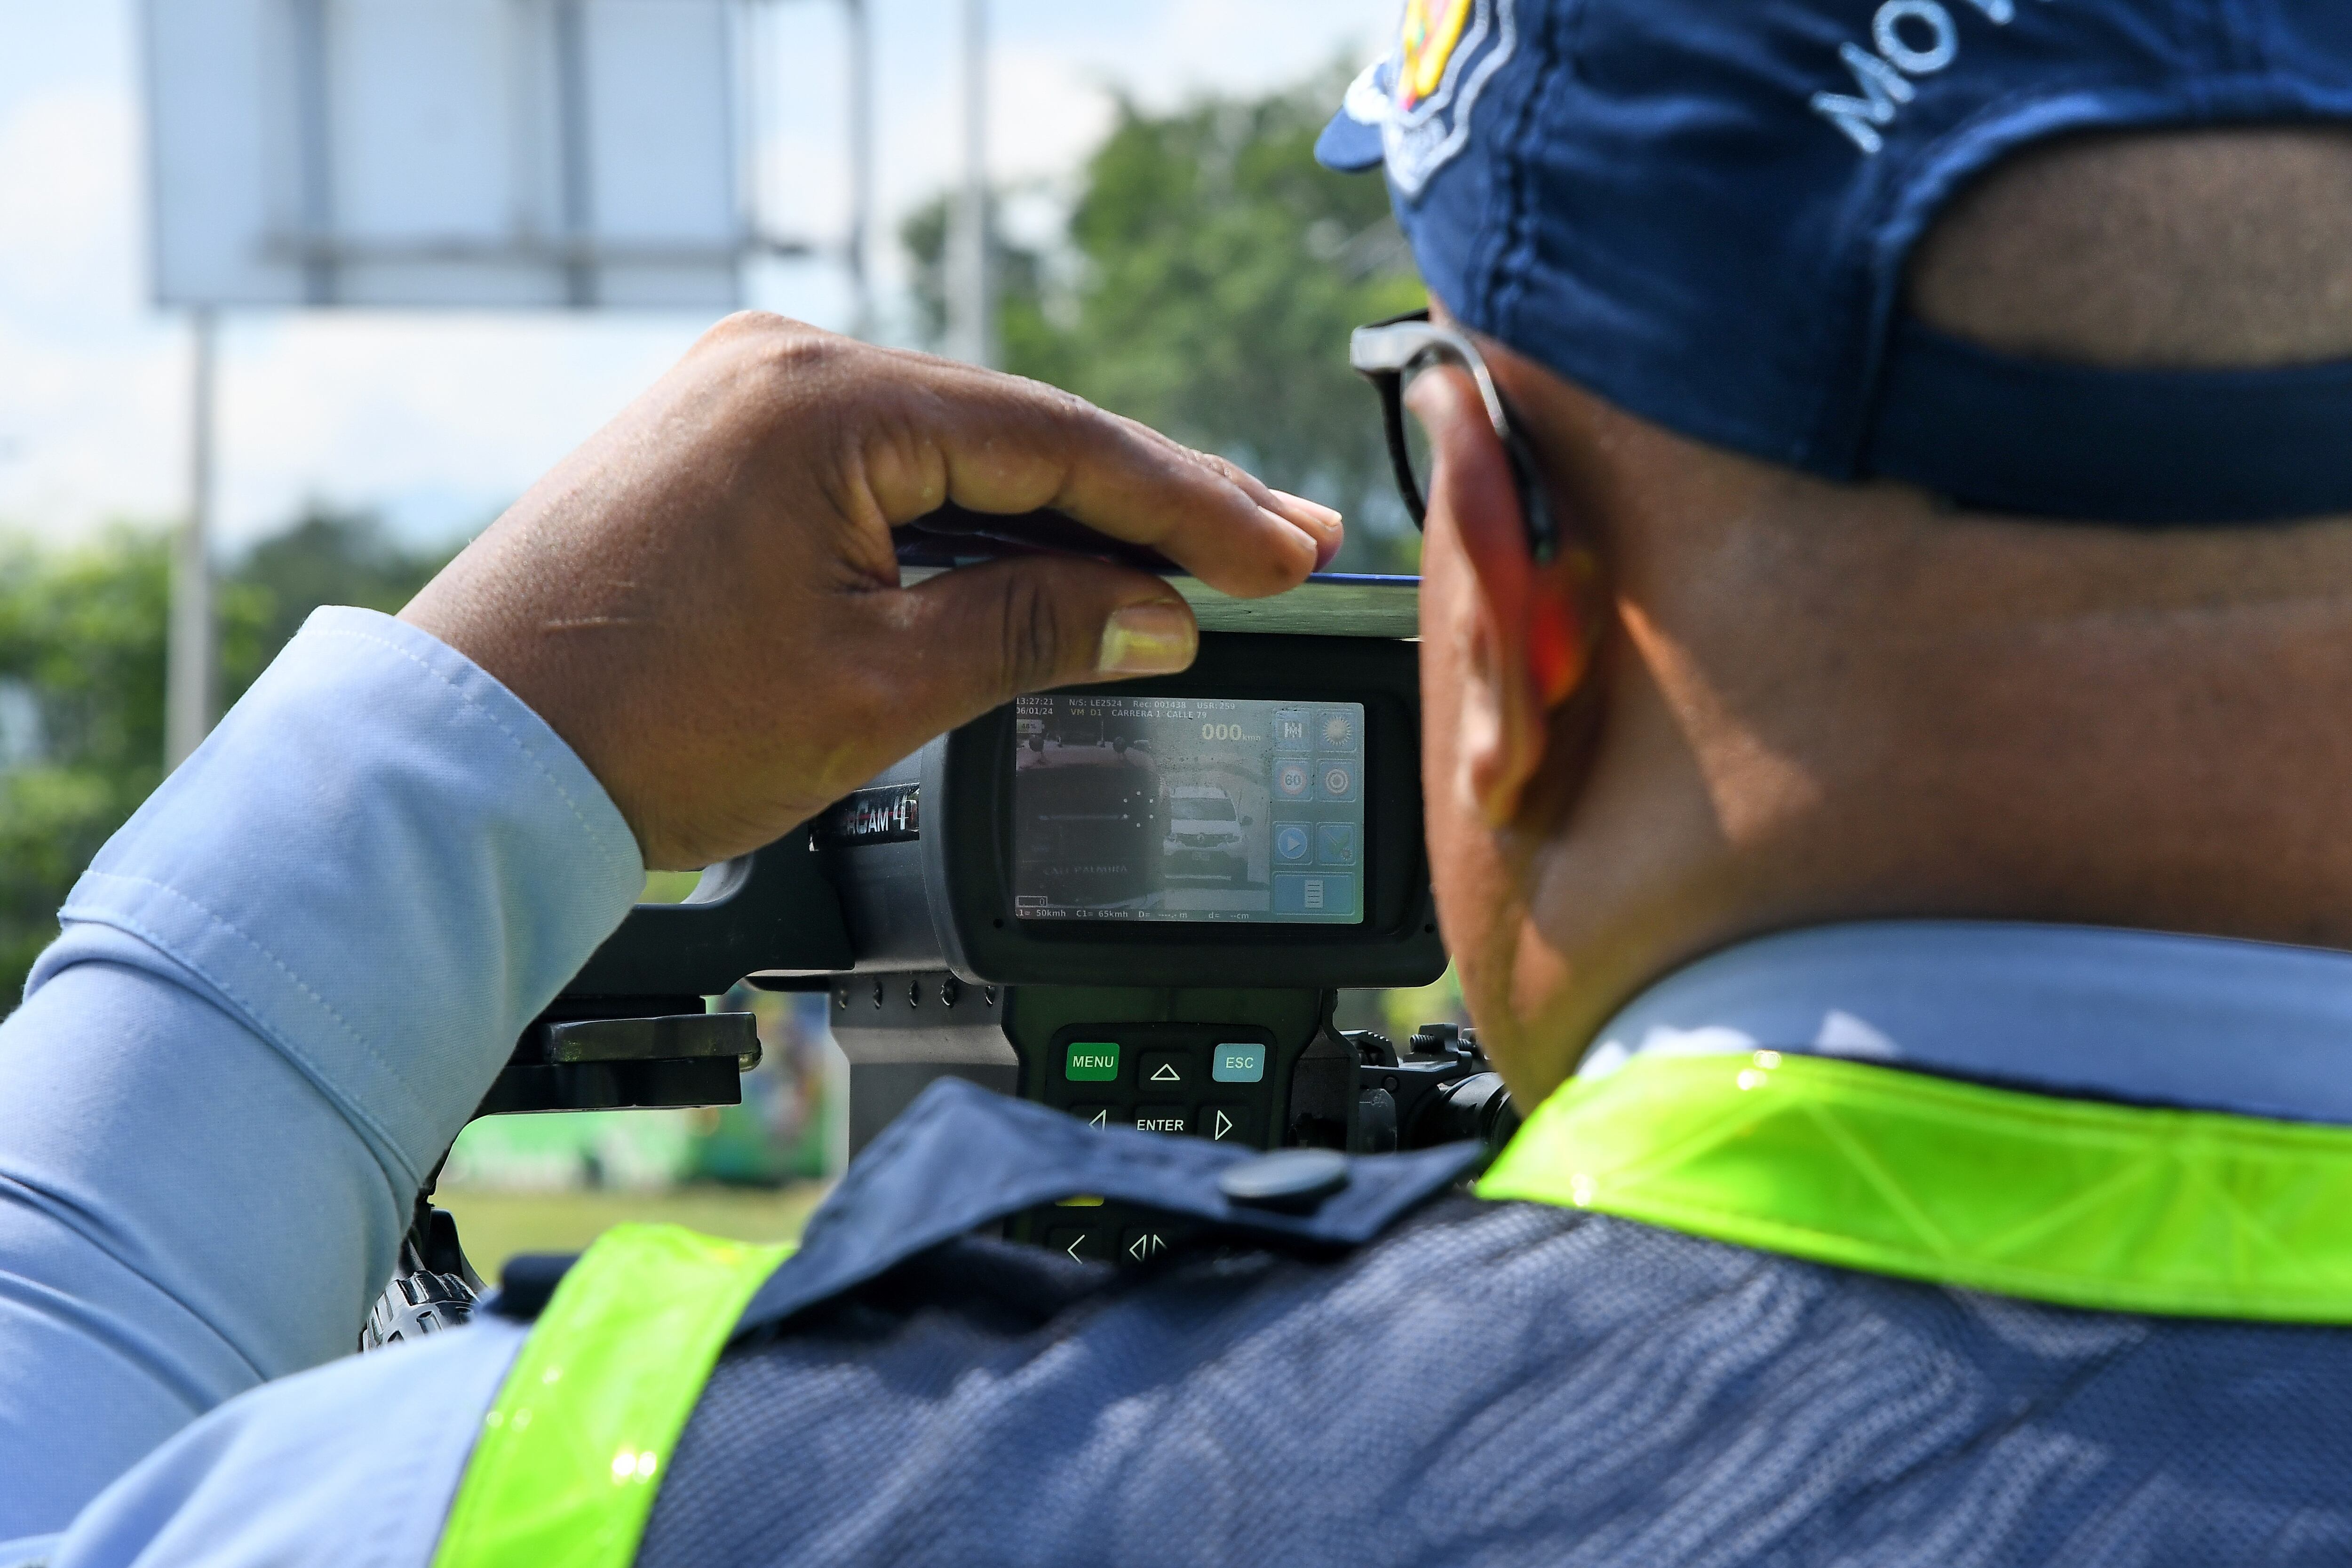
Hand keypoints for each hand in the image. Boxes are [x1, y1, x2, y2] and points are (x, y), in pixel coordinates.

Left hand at [401, 314, 1342, 868]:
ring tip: (1182, 563)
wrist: (464, 766)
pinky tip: (1044, 556)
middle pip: (1014, 432)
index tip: (1287, 551)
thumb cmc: (642, 730)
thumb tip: (1157, 612)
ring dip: (1060, 514)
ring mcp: (740, 401)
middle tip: (1275, 544)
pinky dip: (967, 522)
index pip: (1060, 441)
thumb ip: (1038, 627)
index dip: (1190, 505)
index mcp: (826, 401)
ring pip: (952, 454)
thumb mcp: (879, 686)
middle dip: (1148, 500)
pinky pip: (882, 473)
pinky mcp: (715, 451)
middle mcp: (781, 368)